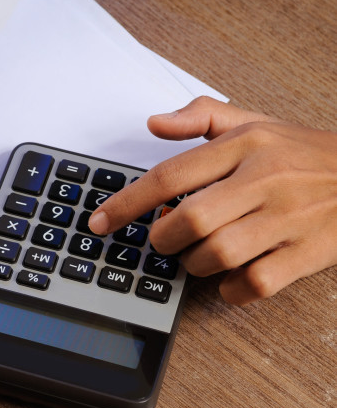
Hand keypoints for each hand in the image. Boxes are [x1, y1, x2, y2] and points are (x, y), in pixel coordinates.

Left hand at [88, 96, 336, 304]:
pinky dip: (229, 289)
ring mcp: (288, 218)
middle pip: (189, 221)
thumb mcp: (256, 121)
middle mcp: (265, 179)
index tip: (98, 223)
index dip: (125, 204)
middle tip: (163, 240)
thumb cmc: (303, 154)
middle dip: (162, 240)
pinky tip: (230, 276)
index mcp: (246, 144)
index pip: (169, 175)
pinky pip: (252, 284)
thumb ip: (202, 117)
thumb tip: (153, 123)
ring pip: (217, 255)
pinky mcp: (307, 253)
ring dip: (194, 264)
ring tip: (199, 255)